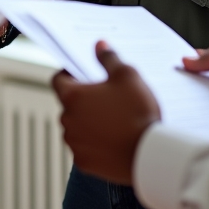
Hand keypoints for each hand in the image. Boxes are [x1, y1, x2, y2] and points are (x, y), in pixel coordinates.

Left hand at [52, 42, 160, 184]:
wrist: (150, 155)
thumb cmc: (137, 112)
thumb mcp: (127, 76)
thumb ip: (108, 59)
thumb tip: (99, 45)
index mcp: (72, 97)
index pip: (57, 80)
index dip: (68, 74)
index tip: (82, 74)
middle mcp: (67, 120)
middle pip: (69, 105)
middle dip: (83, 100)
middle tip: (106, 99)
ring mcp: (74, 144)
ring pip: (76, 127)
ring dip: (87, 122)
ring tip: (113, 121)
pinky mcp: (84, 163)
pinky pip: (84, 148)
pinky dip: (94, 144)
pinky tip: (113, 140)